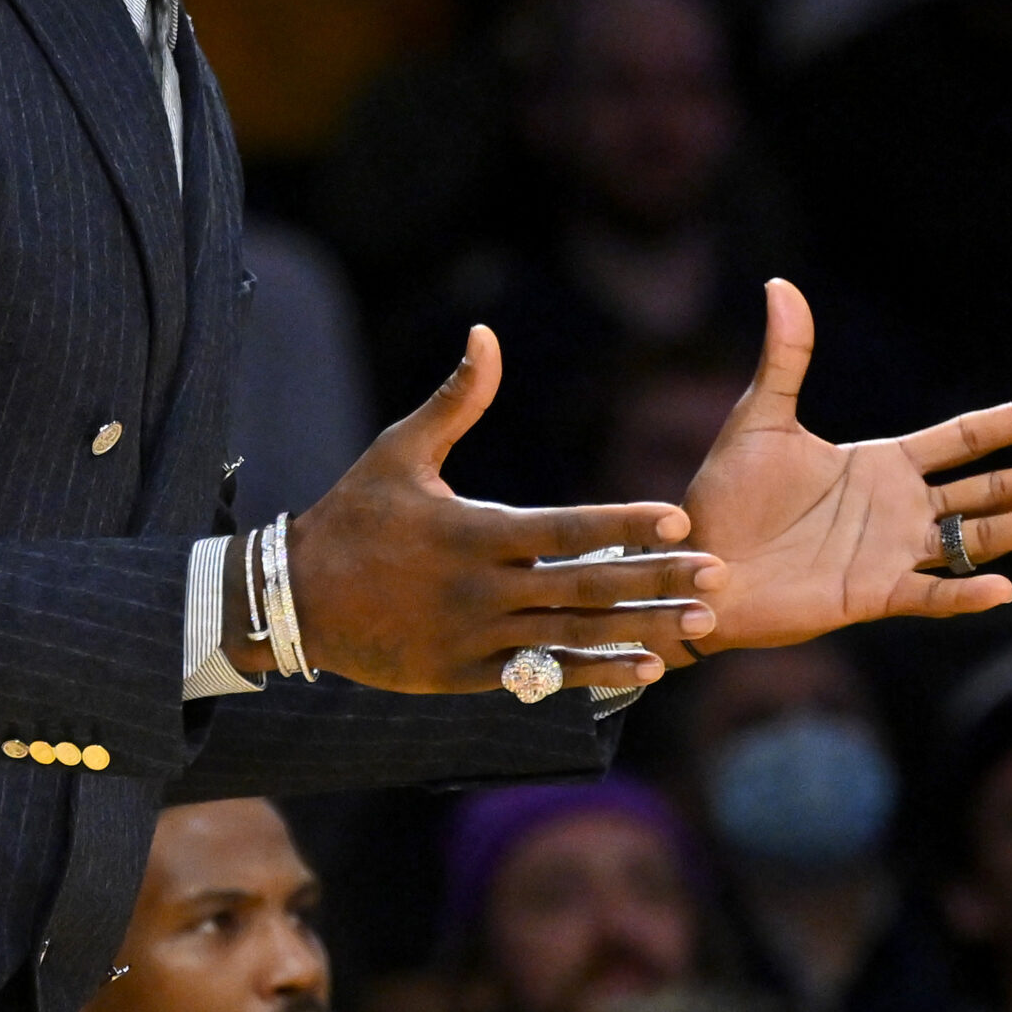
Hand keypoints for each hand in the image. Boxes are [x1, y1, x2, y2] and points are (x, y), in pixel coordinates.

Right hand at [261, 326, 729, 692]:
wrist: (294, 601)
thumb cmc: (352, 516)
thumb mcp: (398, 451)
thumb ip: (456, 400)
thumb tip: (486, 335)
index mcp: (472, 532)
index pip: (564, 529)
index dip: (623, 525)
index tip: (679, 517)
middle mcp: (480, 589)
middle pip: (584, 588)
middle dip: (656, 581)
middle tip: (718, 574)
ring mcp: (476, 638)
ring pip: (574, 637)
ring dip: (642, 633)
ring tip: (698, 625)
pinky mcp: (468, 675)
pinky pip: (544, 675)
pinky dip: (596, 673)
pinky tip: (645, 668)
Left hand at [681, 280, 1011, 650]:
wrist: (696, 560)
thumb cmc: (727, 494)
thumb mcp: (761, 418)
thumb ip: (786, 358)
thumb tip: (781, 284)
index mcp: (883, 465)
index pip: (964, 439)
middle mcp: (899, 509)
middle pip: (988, 490)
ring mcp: (892, 554)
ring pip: (976, 541)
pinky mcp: (870, 596)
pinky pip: (928, 596)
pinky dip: (964, 594)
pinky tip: (1002, 588)